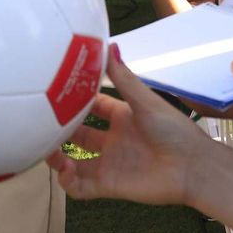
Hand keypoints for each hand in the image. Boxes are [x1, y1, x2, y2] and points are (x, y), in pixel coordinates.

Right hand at [46, 45, 219, 205]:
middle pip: (77, 134)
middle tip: (39, 125)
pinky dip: (67, 183)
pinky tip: (64, 171)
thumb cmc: (174, 130)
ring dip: (56, 159)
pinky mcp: (108, 186)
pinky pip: (80, 187)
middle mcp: (113, 139)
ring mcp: (109, 163)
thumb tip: (108, 44)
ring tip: (46, 151)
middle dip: (58, 130)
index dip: (74, 101)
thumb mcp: (145, 102)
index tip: (53, 93)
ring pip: (72, 162)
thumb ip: (123, 78)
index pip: (92, 106)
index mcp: (122, 116)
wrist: (192, 168)